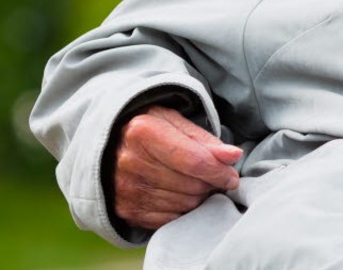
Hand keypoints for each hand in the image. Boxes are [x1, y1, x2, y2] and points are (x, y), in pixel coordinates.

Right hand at [112, 106, 241, 229]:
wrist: (109, 147)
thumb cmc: (151, 130)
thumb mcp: (175, 123)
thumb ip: (205, 140)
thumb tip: (233, 156)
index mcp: (144, 133)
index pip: (194, 161)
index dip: (219, 172)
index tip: (232, 176)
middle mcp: (130, 162)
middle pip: (191, 185)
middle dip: (210, 184)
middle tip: (213, 178)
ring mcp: (126, 189)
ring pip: (184, 204)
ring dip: (198, 197)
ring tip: (197, 184)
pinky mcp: (125, 210)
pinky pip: (169, 219)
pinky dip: (182, 210)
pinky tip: (181, 195)